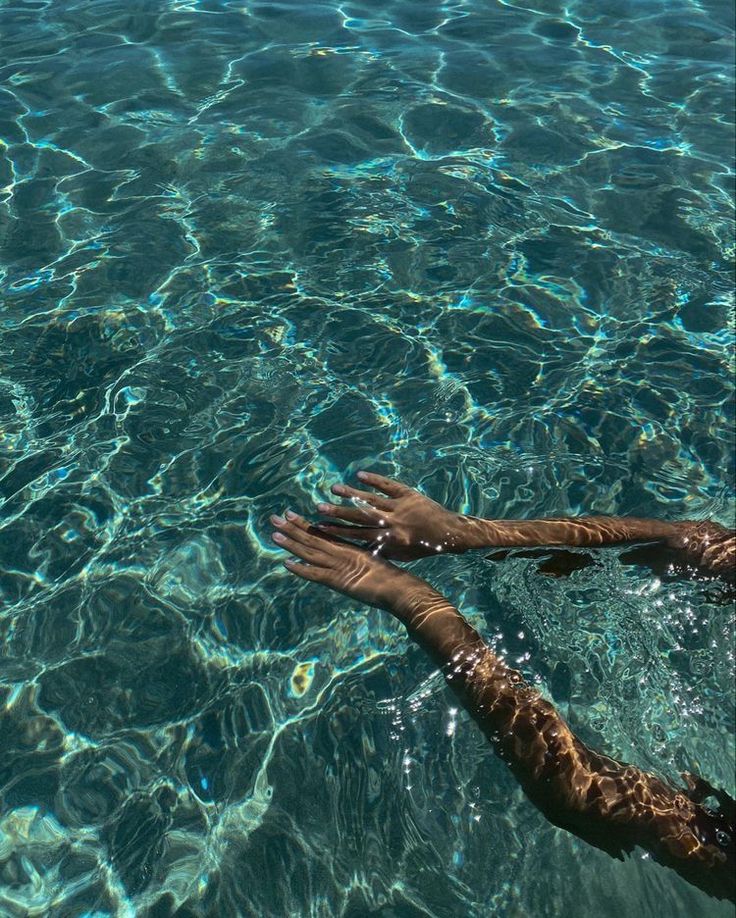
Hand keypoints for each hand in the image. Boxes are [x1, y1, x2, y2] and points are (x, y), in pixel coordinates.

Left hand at [270, 510, 428, 610]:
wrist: (400, 588)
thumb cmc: (392, 578)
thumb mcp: (374, 563)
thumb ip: (360, 558)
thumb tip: (352, 558)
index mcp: (348, 548)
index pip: (321, 533)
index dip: (304, 524)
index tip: (289, 514)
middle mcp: (341, 553)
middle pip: (312, 538)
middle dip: (292, 528)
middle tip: (274, 518)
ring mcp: (339, 566)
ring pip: (310, 552)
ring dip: (291, 543)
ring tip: (274, 534)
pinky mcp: (339, 581)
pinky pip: (315, 574)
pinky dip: (300, 569)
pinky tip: (286, 563)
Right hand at [312, 471, 464, 560]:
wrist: (451, 534)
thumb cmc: (426, 547)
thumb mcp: (403, 555)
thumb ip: (381, 550)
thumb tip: (359, 546)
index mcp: (390, 540)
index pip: (358, 535)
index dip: (338, 531)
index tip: (320, 527)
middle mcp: (393, 523)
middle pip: (360, 516)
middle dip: (338, 512)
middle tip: (319, 507)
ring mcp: (401, 507)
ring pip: (372, 499)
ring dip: (352, 494)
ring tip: (334, 488)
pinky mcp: (409, 495)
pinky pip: (389, 486)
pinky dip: (375, 480)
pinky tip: (360, 475)